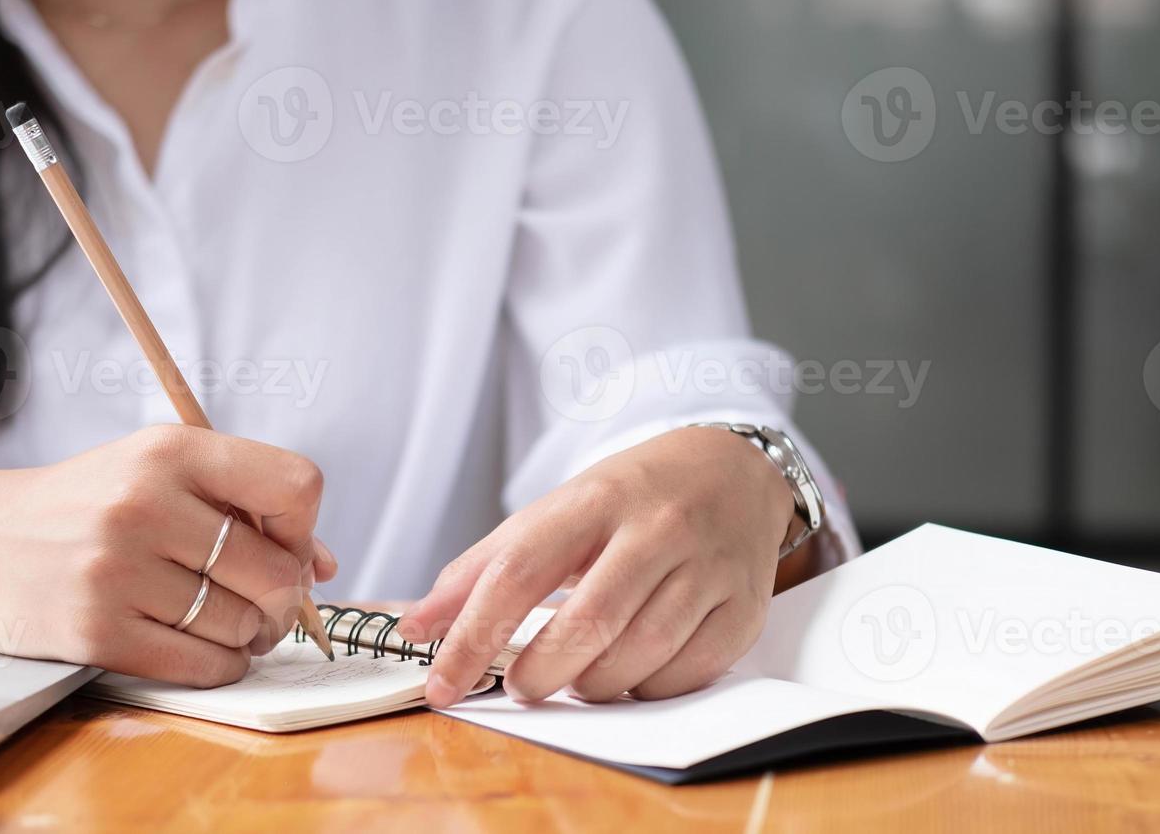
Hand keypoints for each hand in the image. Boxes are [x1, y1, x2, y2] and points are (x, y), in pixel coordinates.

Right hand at [0, 424, 335, 687]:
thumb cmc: (86, 506)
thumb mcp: (158, 474)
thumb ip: (244, 505)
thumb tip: (325, 567)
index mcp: (170, 451)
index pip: (295, 486)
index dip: (304, 527)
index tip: (282, 544)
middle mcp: (144, 504)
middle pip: (275, 571)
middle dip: (281, 598)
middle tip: (264, 605)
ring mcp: (117, 570)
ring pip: (240, 625)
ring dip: (247, 635)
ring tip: (222, 622)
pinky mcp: (96, 632)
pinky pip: (201, 666)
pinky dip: (218, 666)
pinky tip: (203, 649)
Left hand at [398, 426, 793, 706]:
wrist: (732, 472)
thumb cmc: (631, 499)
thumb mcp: (555, 512)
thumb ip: (482, 568)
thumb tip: (416, 625)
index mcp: (595, 499)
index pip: (519, 572)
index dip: (472, 636)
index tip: (442, 684)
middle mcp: (658, 528)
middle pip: (586, 625)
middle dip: (539, 673)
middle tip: (521, 685)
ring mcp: (708, 568)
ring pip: (636, 658)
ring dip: (591, 685)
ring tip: (576, 674)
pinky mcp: (743, 608)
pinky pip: (683, 676)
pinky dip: (645, 687)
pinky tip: (632, 667)